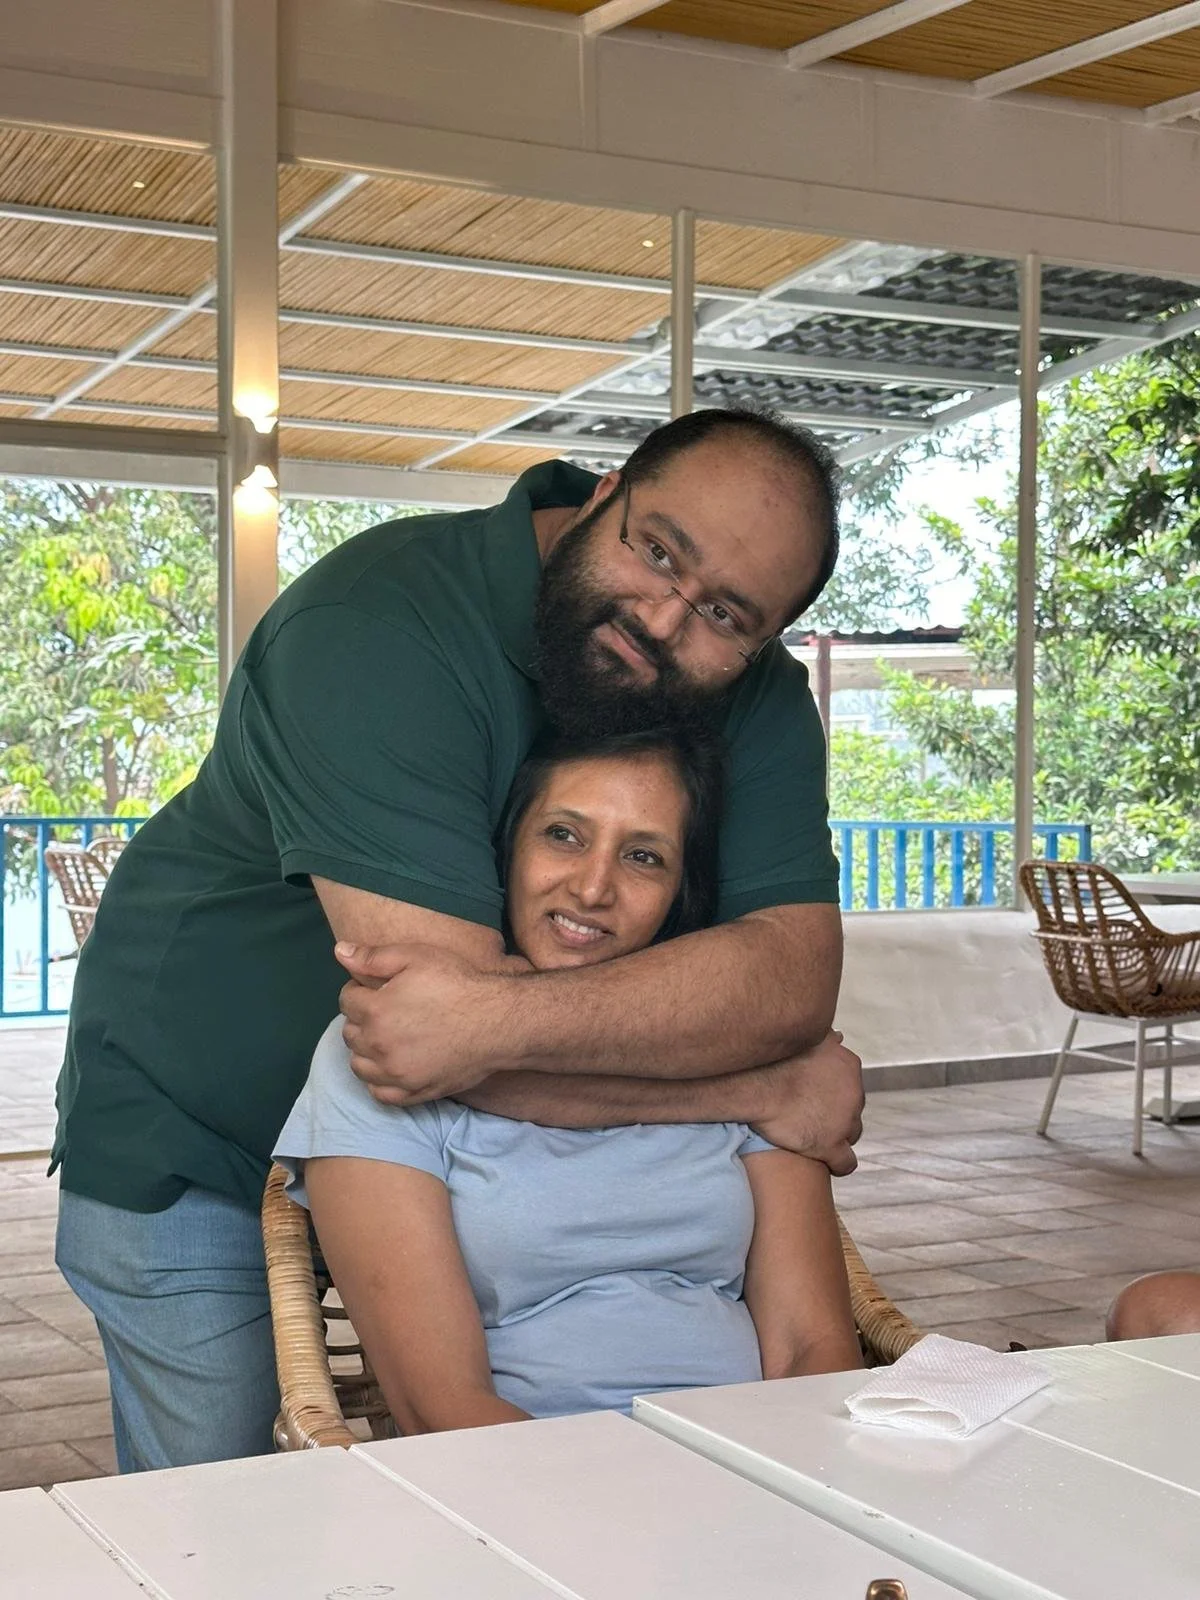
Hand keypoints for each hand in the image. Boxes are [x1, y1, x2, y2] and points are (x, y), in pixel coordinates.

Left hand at [336, 941, 523, 1104]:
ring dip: (365, 1050)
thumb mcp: (415, 957)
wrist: (496, 1021)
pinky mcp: (414, 1091)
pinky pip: (380, 1093)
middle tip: (384, 1010)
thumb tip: (339, 951)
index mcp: (375, 1011)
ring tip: (385, 1037)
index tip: (375, 988)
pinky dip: (378, 1081)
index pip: (346, 1001)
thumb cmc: (457, 984)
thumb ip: (373, 957)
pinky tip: (391, 1066)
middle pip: (350, 1033)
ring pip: (359, 1066)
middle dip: (360, 1019)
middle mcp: (379, 1046)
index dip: (358, 990)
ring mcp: (395, 1073)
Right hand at [752, 1031, 863, 1175]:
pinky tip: (825, 1163)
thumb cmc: (773, 1057)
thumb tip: (838, 1036)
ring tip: (815, 1139)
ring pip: (852, 1134)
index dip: (835, 1094)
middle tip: (812, 1117)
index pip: (851, 1085)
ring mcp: (845, 1121)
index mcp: (849, 1065)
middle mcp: (854, 1092)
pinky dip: (837, 1164)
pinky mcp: (831, 1145)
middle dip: (837, 1115)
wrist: (755, 1083)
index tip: (817, 1098)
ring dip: (837, 1137)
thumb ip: (826, 1039)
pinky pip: (845, 1163)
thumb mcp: (807, 1038)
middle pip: (853, 1110)